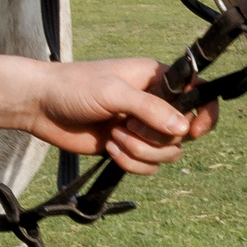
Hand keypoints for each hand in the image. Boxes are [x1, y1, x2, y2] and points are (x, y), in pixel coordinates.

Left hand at [17, 59, 217, 174]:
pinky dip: (131, 163)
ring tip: (114, 137)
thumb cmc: (74, 87)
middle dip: (157, 137)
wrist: (40, 106)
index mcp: (156, 78)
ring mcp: (142, 127)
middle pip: (184, 133)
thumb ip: (150, 109)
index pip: (199, 93)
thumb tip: (185, 129)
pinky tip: (109, 149)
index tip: (193, 131)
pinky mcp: (128, 147)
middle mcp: (154, 103)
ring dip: (141, 152)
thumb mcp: (113, 92)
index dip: (205, 114)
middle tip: (128, 126)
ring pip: (168, 154)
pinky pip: (148, 167)